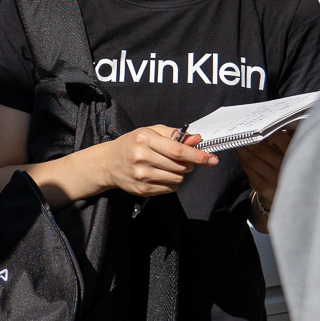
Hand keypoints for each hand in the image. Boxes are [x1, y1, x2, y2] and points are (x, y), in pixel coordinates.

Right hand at [99, 125, 219, 197]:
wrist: (108, 163)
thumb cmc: (131, 144)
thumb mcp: (150, 132)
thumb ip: (174, 134)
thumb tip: (196, 139)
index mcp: (145, 139)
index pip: (178, 150)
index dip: (198, 155)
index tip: (211, 158)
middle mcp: (142, 157)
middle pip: (180, 166)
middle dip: (190, 164)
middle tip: (185, 160)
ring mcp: (142, 175)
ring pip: (177, 178)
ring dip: (180, 173)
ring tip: (169, 166)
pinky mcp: (142, 189)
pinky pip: (170, 188)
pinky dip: (172, 182)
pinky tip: (162, 175)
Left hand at [236, 125, 296, 222]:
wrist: (293, 194)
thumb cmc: (291, 164)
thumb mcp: (296, 151)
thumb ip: (292, 135)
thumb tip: (278, 120)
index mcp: (295, 157)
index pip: (281, 139)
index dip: (267, 129)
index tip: (258, 122)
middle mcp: (284, 169)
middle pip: (260, 149)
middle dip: (248, 138)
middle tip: (242, 128)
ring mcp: (272, 180)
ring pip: (251, 159)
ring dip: (241, 147)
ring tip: (237, 137)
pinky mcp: (262, 186)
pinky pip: (248, 169)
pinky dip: (242, 158)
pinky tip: (239, 150)